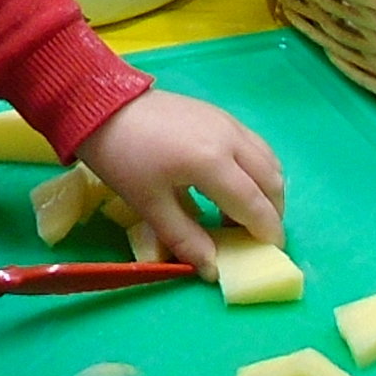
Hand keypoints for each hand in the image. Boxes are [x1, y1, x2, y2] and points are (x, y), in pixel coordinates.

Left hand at [74, 89, 283, 280]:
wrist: (103, 106)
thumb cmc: (123, 157)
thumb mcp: (150, 205)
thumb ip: (185, 239)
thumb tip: (213, 270)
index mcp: (213, 163)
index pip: (255, 205)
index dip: (267, 232)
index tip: (268, 254)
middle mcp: (231, 139)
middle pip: (272, 182)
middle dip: (273, 213)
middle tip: (256, 237)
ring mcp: (228, 122)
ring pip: (269, 161)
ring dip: (267, 190)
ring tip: (243, 214)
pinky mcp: (221, 114)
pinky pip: (255, 145)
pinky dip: (258, 169)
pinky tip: (234, 184)